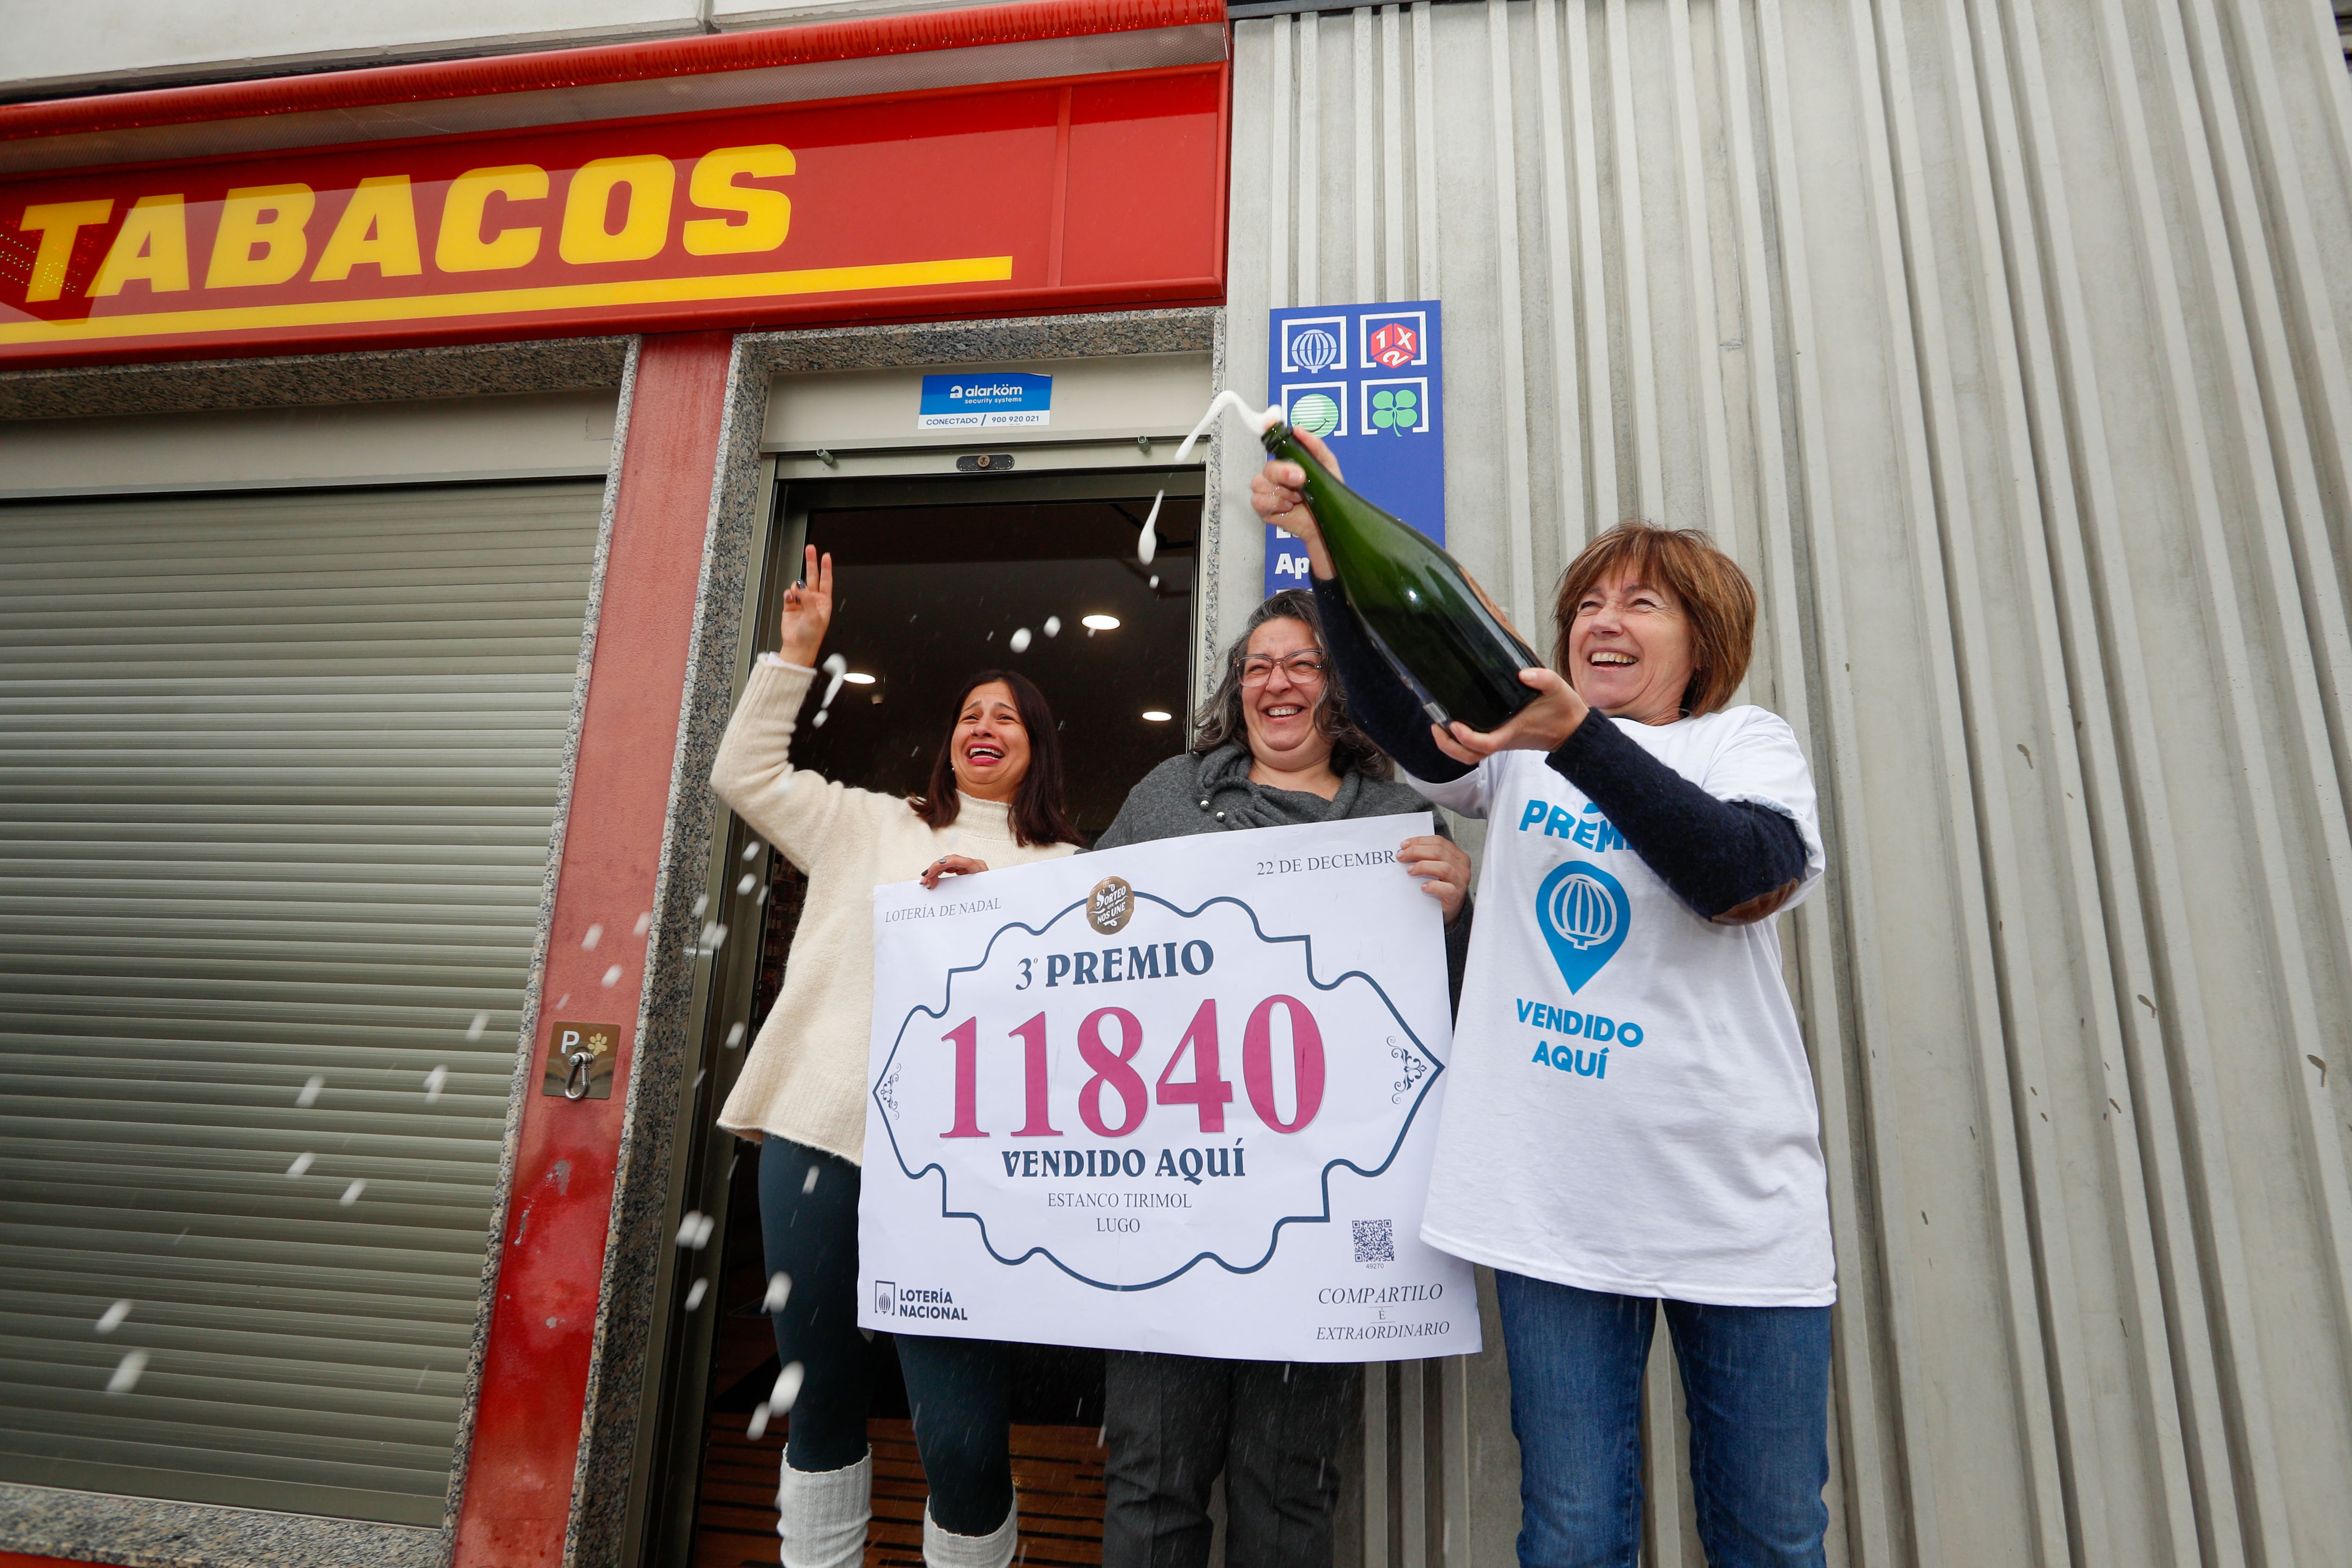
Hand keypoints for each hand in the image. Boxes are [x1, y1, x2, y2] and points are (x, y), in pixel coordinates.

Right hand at [777, 544, 833, 667]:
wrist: (798, 647)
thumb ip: (808, 600)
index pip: (826, 580)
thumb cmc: (811, 637)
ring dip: (796, 587)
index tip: (826, 556)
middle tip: (810, 549)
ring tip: (796, 597)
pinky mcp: (790, 606)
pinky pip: (789, 593)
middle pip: (813, 577)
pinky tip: (789, 599)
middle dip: (811, 563)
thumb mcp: (814, 617)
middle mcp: (813, 600)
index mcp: (824, 602)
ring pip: (798, 585)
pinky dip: (788, 594)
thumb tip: (802, 587)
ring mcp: (802, 602)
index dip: (826, 568)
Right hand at [919, 854, 988, 888]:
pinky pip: (949, 868)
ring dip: (934, 872)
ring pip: (946, 864)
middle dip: (934, 870)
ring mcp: (968, 866)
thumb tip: (942, 889)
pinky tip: (932, 880)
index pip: (956, 860)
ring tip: (926, 882)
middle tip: (925, 881)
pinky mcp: (964, 870)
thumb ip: (961, 890)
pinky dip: (940, 874)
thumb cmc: (989, 895)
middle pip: (948, 861)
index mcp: (978, 867)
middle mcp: (973, 864)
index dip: (941, 865)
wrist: (997, 897)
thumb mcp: (976, 895)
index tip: (929, 873)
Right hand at [1250, 428, 1340, 579]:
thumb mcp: (1327, 466)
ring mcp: (1270, 491)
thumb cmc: (1327, 497)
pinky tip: (1287, 507)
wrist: (1327, 523)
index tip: (1269, 421)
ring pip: (1260, 483)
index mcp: (1290, 461)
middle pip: (1268, 466)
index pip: (1275, 443)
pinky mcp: (1265, 508)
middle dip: (1284, 472)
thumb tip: (1299, 430)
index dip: (1268, 430)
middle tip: (1300, 478)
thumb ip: (1315, 446)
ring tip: (1297, 498)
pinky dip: (1275, 503)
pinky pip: (1259, 500)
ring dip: (1282, 492)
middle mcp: (1277, 475)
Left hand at [1401, 834, 1471, 925]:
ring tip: (1410, 870)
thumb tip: (1405, 849)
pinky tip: (1423, 887)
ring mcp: (1460, 882)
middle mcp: (1461, 867)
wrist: (1448, 909)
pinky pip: (1446, 888)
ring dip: (1423, 866)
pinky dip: (1433, 886)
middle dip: (1417, 851)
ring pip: (1444, 867)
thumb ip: (1427, 857)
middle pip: (1439, 852)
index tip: (1404, 845)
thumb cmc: (1441, 887)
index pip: (1439, 841)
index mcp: (1457, 856)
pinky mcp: (1456, 896)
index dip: (1420, 841)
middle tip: (1402, 856)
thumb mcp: (1436, 868)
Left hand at [1429, 667, 1590, 764]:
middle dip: (1449, 746)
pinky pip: (1476, 747)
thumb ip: (1542, 679)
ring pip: (1471, 754)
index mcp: (1514, 731)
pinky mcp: (1502, 738)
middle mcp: (1504, 740)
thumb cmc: (1564, 710)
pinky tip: (1453, 722)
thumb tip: (1522, 673)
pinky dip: (1461, 740)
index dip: (1466, 738)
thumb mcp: (1557, 688)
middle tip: (1435, 726)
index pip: (1486, 744)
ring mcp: (1501, 741)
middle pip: (1470, 756)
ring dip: (1451, 745)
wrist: (1573, 730)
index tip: (1454, 725)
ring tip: (1439, 725)